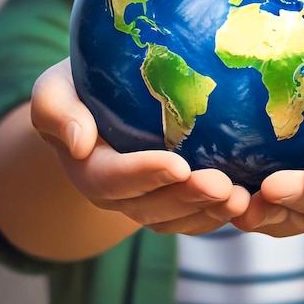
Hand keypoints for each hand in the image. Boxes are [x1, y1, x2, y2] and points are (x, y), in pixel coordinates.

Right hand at [32, 59, 249, 234]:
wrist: (98, 97)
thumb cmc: (79, 85)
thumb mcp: (55, 89)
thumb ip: (57, 111)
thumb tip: (78, 142)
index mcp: (88, 166)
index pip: (112, 178)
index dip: (144, 175)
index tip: (178, 165)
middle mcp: (117, 193)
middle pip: (150, 206)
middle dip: (187, 198)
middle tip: (223, 186)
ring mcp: (145, 199)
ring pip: (176, 217)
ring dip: (208, 212)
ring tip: (241, 198)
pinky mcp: (171, 196)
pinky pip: (193, 216)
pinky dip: (218, 213)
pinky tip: (247, 200)